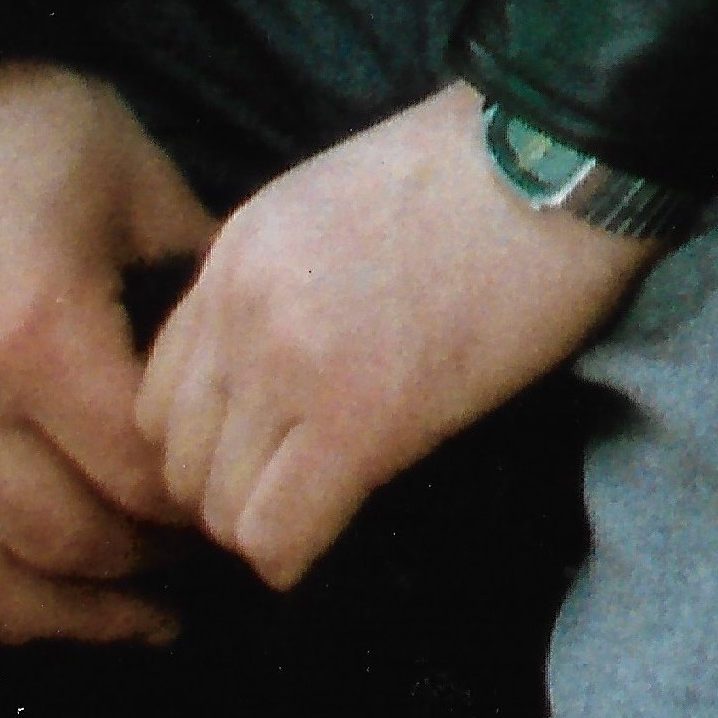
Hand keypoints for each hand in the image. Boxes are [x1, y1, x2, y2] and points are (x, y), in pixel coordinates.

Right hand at [0, 61, 220, 648]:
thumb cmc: (24, 133)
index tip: (235, 501)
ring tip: (126, 617)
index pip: (136, 476)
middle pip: (63, 543)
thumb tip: (261, 362)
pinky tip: (9, 614)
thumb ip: (199, 282)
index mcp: (34, 334)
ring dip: (58, 617)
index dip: (198, 505)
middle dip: (144, 565)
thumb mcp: (140, 184)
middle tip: (195, 558)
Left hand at [133, 89, 645, 590]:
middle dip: (223, 490)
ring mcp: (289, 370)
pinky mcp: (357, 423)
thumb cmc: (479, 168)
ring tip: (314, 514)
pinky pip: (277, 532)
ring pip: (218, 507)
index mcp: (232, 257)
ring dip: (259, 524)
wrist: (560, 161)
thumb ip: (284, 277)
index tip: (258, 450)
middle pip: (175, 459)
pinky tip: (326, 542)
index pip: (158, 392)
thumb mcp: (334, 201)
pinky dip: (293, 557)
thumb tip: (285, 357)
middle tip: (286, 492)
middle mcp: (237, 315)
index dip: (206, 438)